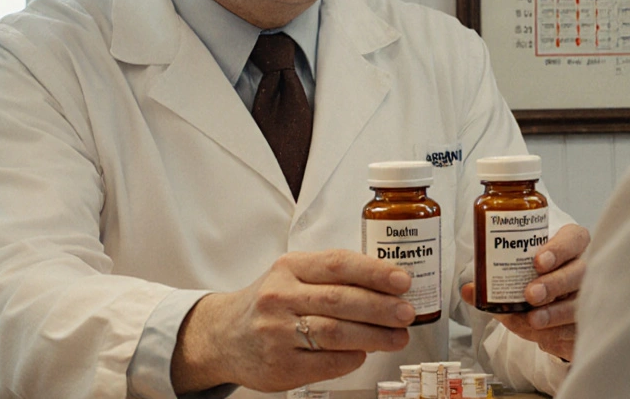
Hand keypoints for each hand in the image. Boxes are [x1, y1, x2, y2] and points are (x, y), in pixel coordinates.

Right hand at [171, 249, 415, 392]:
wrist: (222, 337)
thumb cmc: (269, 303)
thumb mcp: (291, 276)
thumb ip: (331, 276)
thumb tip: (387, 284)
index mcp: (288, 268)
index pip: (338, 264)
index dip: (375, 272)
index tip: (403, 281)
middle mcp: (279, 297)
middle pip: (341, 300)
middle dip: (381, 307)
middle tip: (407, 313)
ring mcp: (278, 333)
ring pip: (337, 333)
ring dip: (375, 336)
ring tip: (398, 337)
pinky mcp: (281, 366)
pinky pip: (327, 362)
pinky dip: (352, 358)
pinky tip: (364, 353)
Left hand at [462, 223, 588, 361]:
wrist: (556, 315)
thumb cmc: (537, 284)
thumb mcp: (517, 277)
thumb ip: (494, 283)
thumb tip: (469, 290)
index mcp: (570, 247)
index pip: (573, 239)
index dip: (558, 249)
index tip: (537, 261)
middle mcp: (586, 269)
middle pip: (581, 272)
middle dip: (555, 283)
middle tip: (531, 294)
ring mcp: (592, 296)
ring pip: (582, 303)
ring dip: (555, 313)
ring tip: (534, 320)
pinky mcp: (591, 323)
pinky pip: (578, 329)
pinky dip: (557, 334)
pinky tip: (543, 336)